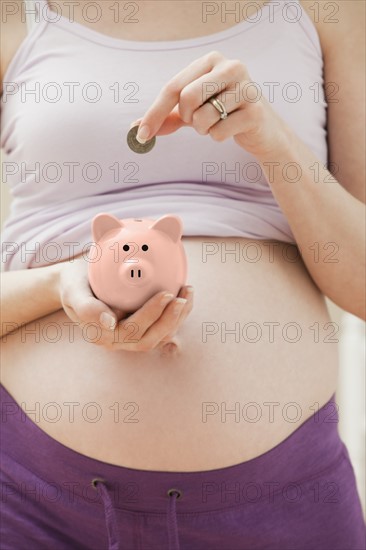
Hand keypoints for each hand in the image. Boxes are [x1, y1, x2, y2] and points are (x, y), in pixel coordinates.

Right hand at [58, 257, 193, 351]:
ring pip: (159, 337)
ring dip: (178, 318)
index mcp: (101, 335)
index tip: (166, 294)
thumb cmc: (74, 283)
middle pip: (149, 338)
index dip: (152, 315)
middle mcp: (117, 341)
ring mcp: (130, 337)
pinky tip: (186, 295)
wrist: (76, 282)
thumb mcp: (73, 291)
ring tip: (188, 293)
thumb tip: (109, 323)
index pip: (132, 330)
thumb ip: (86, 308)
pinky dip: (178, 315)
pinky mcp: (141, 329)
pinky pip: (163, 328)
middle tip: (182, 295)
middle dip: (170, 319)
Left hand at [131, 50, 290, 159]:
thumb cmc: (225, 115)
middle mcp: (231, 67)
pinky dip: (218, 138)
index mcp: (212, 60)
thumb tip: (137, 128)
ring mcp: (246, 88)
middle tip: (197, 121)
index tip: (141, 134)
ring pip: (202, 118)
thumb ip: (168, 116)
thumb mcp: (194, 111)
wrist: (264, 130)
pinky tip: (232, 129)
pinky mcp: (255, 111)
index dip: (154, 112)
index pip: (174, 87)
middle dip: (186, 118)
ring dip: (204, 129)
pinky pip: (219, 133)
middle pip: (186, 98)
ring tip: (218, 123)